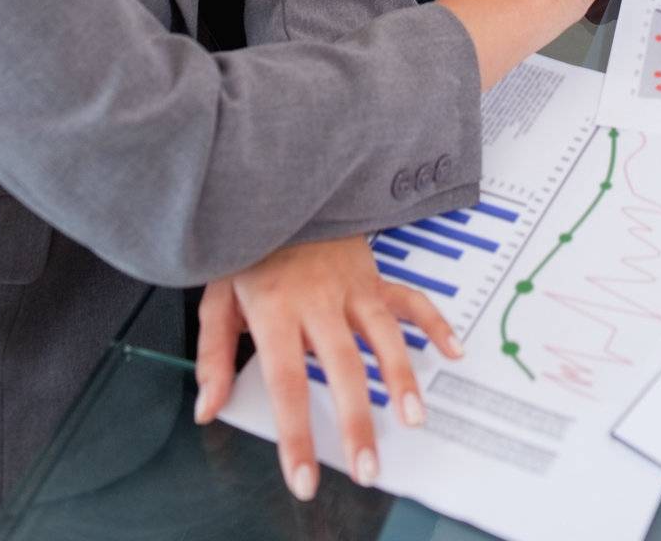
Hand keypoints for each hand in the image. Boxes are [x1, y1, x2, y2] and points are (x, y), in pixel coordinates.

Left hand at [194, 235, 462, 499]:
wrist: (278, 184)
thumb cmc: (247, 244)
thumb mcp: (216, 295)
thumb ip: (214, 355)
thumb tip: (209, 408)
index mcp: (274, 309)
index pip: (286, 383)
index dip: (296, 434)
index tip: (304, 477)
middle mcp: (317, 299)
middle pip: (342, 366)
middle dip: (357, 422)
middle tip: (367, 466)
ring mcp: (350, 285)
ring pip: (383, 335)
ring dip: (401, 378)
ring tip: (413, 418)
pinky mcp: (372, 275)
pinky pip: (409, 299)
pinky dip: (435, 324)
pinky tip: (452, 351)